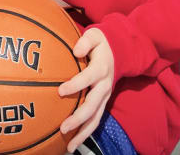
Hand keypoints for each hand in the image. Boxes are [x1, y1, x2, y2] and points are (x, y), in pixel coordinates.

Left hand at [58, 28, 113, 151]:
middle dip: (79, 118)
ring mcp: (105, 96)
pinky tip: (74, 142)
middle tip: (64, 127)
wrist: (119, 51)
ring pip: (96, 118)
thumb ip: (85, 41)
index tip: (61, 91)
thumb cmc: (101, 43)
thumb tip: (75, 50)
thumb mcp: (95, 36)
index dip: (75, 84)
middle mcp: (104, 85)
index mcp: (101, 68)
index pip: (88, 78)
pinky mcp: (103, 103)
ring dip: (83, 133)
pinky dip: (86, 132)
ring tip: (70, 146)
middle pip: (93, 105)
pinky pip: (95, 120)